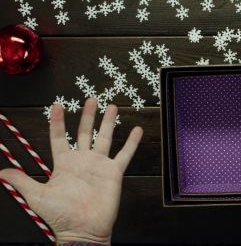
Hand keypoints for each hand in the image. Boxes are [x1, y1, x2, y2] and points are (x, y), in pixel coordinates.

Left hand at [0, 98, 142, 244]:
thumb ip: (23, 182)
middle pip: (84, 133)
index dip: (57, 121)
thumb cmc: (60, 217)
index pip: (59, 137)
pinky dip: (132, 142)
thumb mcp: (37, 197)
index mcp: (64, 164)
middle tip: (90, 100)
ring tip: (112, 107)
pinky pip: (124, 154)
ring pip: (105, 138)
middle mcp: (82, 161)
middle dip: (87, 115)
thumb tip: (1, 173)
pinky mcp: (114, 172)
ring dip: (108, 122)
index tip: (57, 106)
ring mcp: (99, 165)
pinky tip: (137, 130)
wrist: (83, 230)